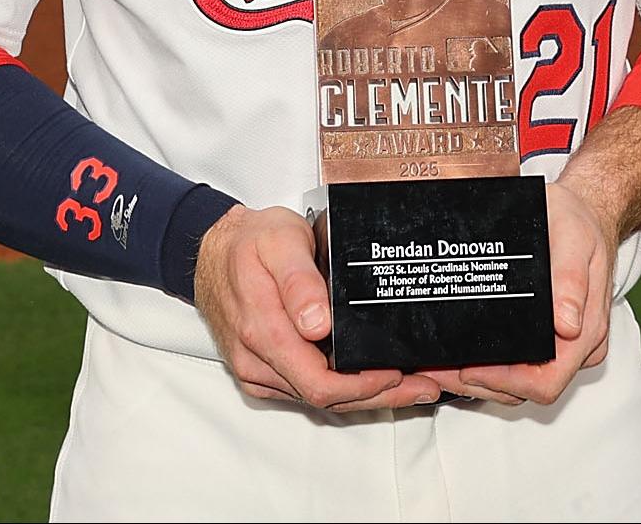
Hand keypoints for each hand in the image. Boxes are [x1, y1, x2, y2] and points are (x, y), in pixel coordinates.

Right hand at [193, 204, 441, 413]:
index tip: (398, 373)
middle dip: (380, 396)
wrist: (214, 249)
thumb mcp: (279, 242)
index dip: (363, 387)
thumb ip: (299, 282)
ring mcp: (258, 370)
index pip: (319, 383)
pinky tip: (372, 379)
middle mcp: (257, 361)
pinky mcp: (262, 370)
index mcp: (263, 332)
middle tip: (426, 386)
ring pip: (318, 398)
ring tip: (411, 384)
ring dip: (366, 395)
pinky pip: (305, 388)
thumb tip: (317, 324)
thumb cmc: (249, 243)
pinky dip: (343, 388)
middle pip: (326, 399)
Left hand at [420, 178, 616, 407]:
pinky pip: (521, 363)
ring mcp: (565, 344)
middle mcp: (577, 344)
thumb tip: (567, 325)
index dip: (505, 383)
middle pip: (527, 388)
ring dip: (481, 379)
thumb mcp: (573, 238)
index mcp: (587, 329)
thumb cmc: (580, 223)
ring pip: (521, 382)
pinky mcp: (552, 338)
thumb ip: (570, 279)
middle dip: (482, 384)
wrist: (589, 213)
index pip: (546, 381)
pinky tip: (464, 353)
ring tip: (442, 365)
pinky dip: (491, 365)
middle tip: (440, 369)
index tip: (470, 369)